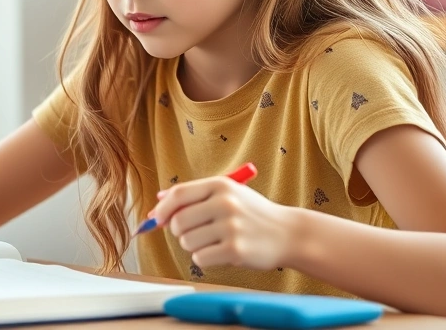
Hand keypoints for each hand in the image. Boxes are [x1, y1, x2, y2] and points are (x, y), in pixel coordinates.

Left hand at [146, 176, 297, 270]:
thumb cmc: (252, 214)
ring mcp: (231, 227)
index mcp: (220, 186)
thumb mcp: (228, 194)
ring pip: (187, 242)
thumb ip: (194, 196)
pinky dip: (205, 259)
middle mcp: (225, 203)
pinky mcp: (235, 250)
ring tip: (214, 241)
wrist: (288, 233)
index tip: (158, 218)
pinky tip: (222, 253)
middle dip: (180, 231)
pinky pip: (200, 258)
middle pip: (179, 222)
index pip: (179, 194)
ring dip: (195, 246)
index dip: (163, 208)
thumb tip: (159, 200)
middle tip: (195, 233)